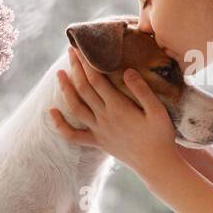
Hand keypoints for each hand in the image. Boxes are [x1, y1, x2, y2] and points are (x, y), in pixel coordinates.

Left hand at [50, 45, 179, 175]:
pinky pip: (73, 136)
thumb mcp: (158, 111)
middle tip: (70, 51)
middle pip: (83, 89)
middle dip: (75, 68)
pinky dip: (59, 125)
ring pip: (75, 107)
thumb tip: (127, 71)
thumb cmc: (160, 136)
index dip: (88, 63)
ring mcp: (99, 131)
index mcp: (118, 107)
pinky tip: (51, 112)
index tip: (82, 48)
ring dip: (65, 89)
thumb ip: (142, 90)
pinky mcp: (97, 142)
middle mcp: (104, 118)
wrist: (156, 164)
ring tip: (59, 73)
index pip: (97, 80)